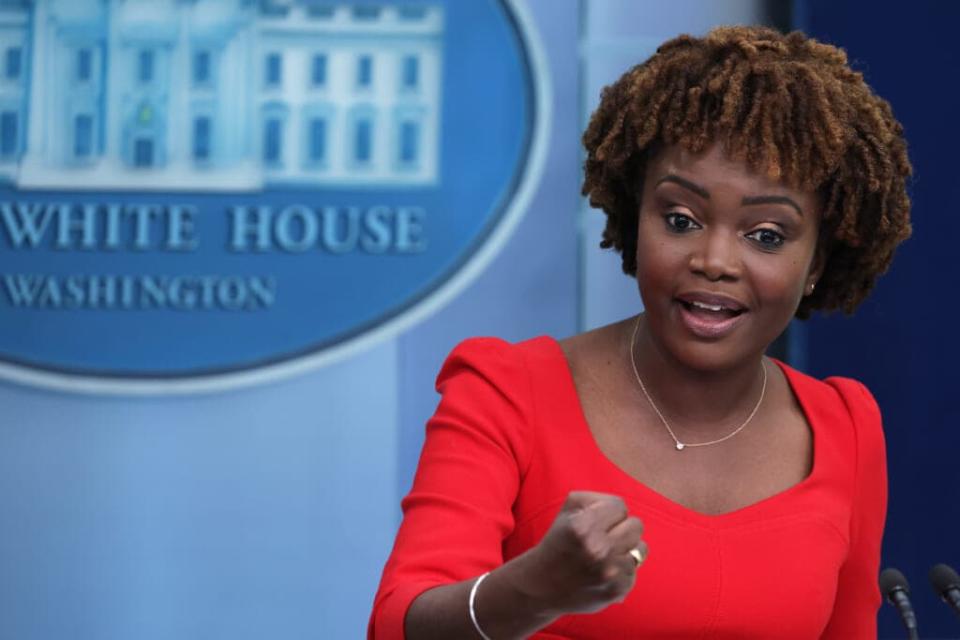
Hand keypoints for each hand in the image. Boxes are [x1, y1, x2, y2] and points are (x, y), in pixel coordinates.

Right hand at [517, 491, 646, 615]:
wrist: (543, 586)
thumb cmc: (558, 543)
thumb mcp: (566, 512)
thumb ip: (593, 498)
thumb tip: (619, 507)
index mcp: (582, 527)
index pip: (619, 506)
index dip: (610, 513)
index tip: (599, 522)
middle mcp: (597, 549)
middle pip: (636, 525)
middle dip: (621, 529)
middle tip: (604, 538)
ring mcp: (609, 572)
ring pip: (640, 547)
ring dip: (625, 549)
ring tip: (606, 556)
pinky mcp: (617, 589)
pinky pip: (635, 569)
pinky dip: (623, 570)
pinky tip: (605, 572)